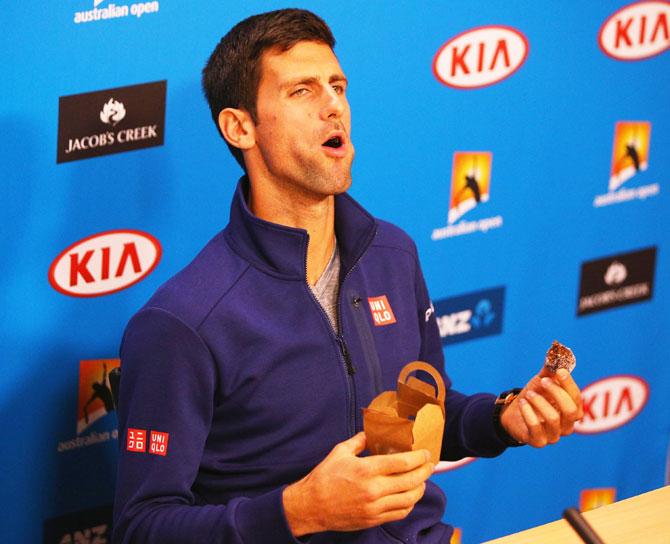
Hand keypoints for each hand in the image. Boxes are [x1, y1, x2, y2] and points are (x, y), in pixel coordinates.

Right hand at [282, 432, 434, 535]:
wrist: (311, 506)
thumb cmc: (324, 476)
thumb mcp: (340, 451)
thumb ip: (360, 440)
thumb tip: (373, 432)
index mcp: (366, 469)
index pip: (402, 463)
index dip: (419, 457)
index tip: (426, 452)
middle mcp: (373, 489)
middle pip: (411, 481)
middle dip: (425, 471)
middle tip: (430, 464)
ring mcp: (375, 507)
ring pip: (409, 499)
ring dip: (420, 488)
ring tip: (422, 480)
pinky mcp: (374, 519)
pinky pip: (400, 513)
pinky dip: (410, 504)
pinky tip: (410, 496)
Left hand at [500, 367, 583, 447]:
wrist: (512, 412)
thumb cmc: (532, 396)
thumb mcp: (541, 382)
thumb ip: (550, 370)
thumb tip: (556, 351)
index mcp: (572, 411)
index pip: (578, 399)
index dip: (569, 384)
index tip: (559, 371)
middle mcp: (566, 426)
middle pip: (570, 411)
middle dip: (556, 393)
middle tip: (542, 381)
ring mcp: (553, 436)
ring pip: (553, 419)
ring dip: (539, 402)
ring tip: (529, 393)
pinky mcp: (538, 441)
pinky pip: (535, 427)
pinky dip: (528, 412)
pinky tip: (522, 403)